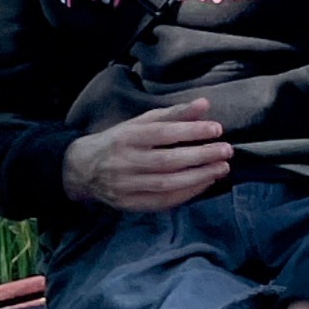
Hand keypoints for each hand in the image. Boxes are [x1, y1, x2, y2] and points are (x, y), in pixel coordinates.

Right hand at [61, 99, 232, 210]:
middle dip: (201, 156)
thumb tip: (204, 104)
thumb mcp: (140, 123)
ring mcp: (125, 186)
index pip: (163, 134)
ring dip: (199, 177)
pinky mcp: (128, 204)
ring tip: (222, 168)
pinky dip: (187, 194)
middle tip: (227, 151)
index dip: (191, 131)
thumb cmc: (118, 141)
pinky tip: (205, 183)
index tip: (217, 129)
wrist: (81, 169)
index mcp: (126, 137)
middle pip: (167, 161)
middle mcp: (124, 162)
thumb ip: (173, 114)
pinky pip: (162, 201)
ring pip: (167, 184)